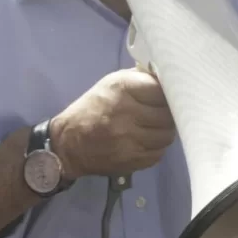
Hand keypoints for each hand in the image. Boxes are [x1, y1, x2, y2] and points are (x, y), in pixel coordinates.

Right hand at [50, 68, 175, 179]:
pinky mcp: (131, 160)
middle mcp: (127, 113)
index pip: (163, 90)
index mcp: (123, 88)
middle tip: (164, 112)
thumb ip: (141, 78)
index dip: (169, 93)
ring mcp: (129, 140)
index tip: (169, 95)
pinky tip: (146, 141)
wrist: (67, 144)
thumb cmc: (93, 107)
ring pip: (167, 135)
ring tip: (156, 127)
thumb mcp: (112, 82)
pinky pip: (159, 153)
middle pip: (168, 114)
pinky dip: (156, 147)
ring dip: (165, 131)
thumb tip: (171, 77)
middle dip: (170, 113)